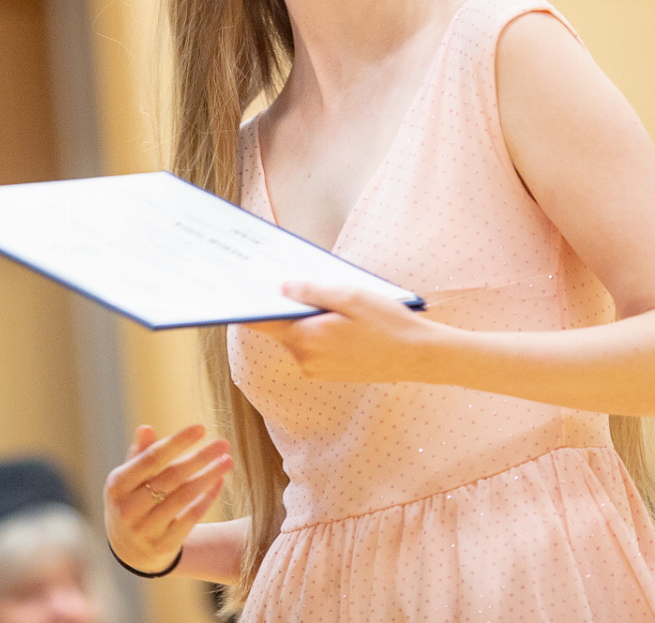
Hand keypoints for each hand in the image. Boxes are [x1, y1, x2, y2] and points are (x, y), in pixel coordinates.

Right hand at [104, 424, 231, 574]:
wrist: (129, 550)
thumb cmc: (132, 501)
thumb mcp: (128, 479)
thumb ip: (139, 454)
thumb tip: (146, 428)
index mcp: (117, 485)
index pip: (152, 458)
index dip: (177, 442)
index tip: (201, 428)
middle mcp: (128, 509)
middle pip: (171, 476)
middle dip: (200, 457)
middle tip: (223, 443)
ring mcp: (145, 530)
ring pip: (184, 497)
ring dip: (209, 476)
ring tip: (227, 461)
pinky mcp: (163, 546)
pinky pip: (191, 518)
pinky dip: (207, 498)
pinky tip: (219, 482)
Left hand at [243, 281, 444, 382]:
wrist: (419, 356)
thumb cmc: (388, 323)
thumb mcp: (350, 295)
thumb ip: (312, 290)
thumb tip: (282, 287)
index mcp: (307, 338)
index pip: (262, 322)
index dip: (248, 305)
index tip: (235, 290)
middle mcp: (306, 359)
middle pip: (281, 328)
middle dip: (285, 306)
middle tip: (289, 281)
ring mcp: (317, 369)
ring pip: (298, 337)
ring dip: (305, 319)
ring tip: (328, 301)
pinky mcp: (328, 373)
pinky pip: (312, 347)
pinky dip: (317, 332)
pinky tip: (338, 320)